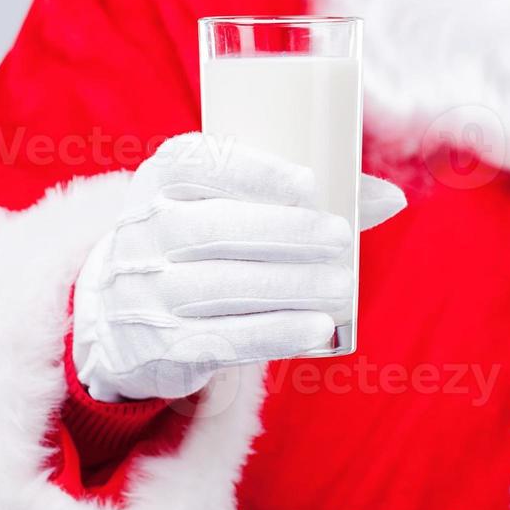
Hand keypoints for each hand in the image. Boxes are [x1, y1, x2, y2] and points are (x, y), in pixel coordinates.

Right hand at [71, 133, 405, 400]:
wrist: (116, 313)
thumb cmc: (198, 244)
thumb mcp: (224, 205)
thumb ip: (301, 198)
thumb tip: (393, 198)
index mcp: (159, 180)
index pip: (196, 164)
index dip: (253, 172)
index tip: (309, 183)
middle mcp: (144, 231)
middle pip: (213, 228)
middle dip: (283, 232)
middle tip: (339, 236)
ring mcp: (145, 291)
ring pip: (219, 285)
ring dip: (288, 285)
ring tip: (342, 285)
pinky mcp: (159, 345)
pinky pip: (220, 338)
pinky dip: (274, 333)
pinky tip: (318, 327)